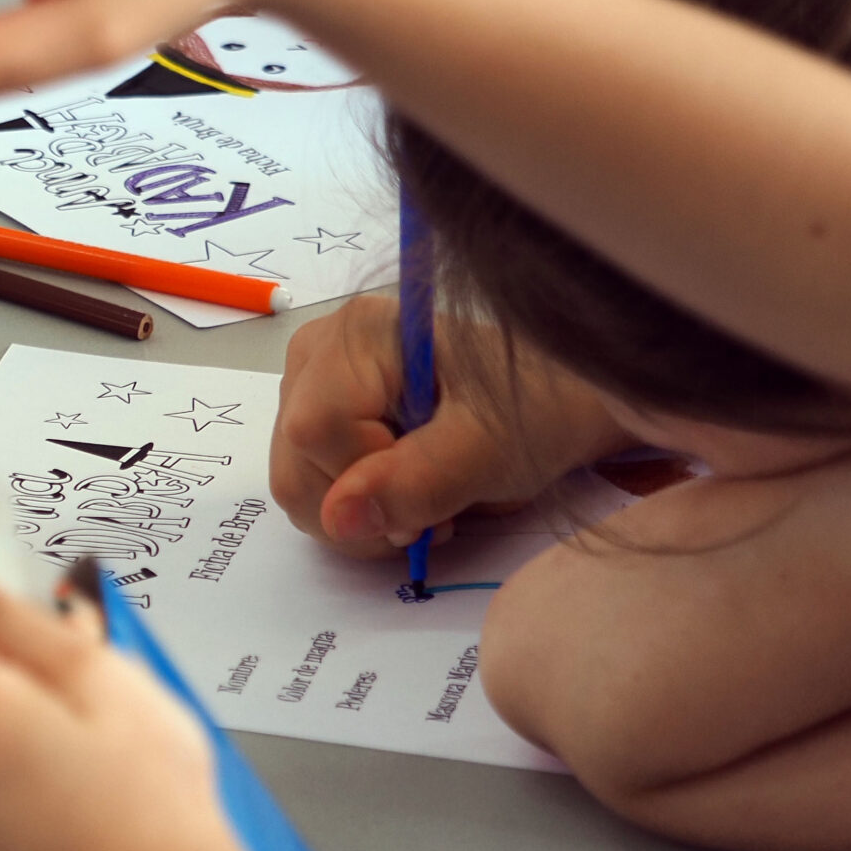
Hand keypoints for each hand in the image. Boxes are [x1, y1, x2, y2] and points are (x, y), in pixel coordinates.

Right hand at [274, 296, 631, 556]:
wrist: (558, 403)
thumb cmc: (536, 411)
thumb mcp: (493, 450)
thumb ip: (419, 481)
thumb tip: (338, 517)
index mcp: (359, 333)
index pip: (314, 430)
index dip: (364, 479)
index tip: (433, 496)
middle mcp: (319, 347)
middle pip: (293, 459)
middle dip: (359, 509)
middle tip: (431, 515)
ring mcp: (311, 378)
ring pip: (293, 477)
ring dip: (356, 513)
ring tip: (423, 500)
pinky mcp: (316, 409)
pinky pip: (304, 478)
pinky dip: (351, 504)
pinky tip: (403, 489)